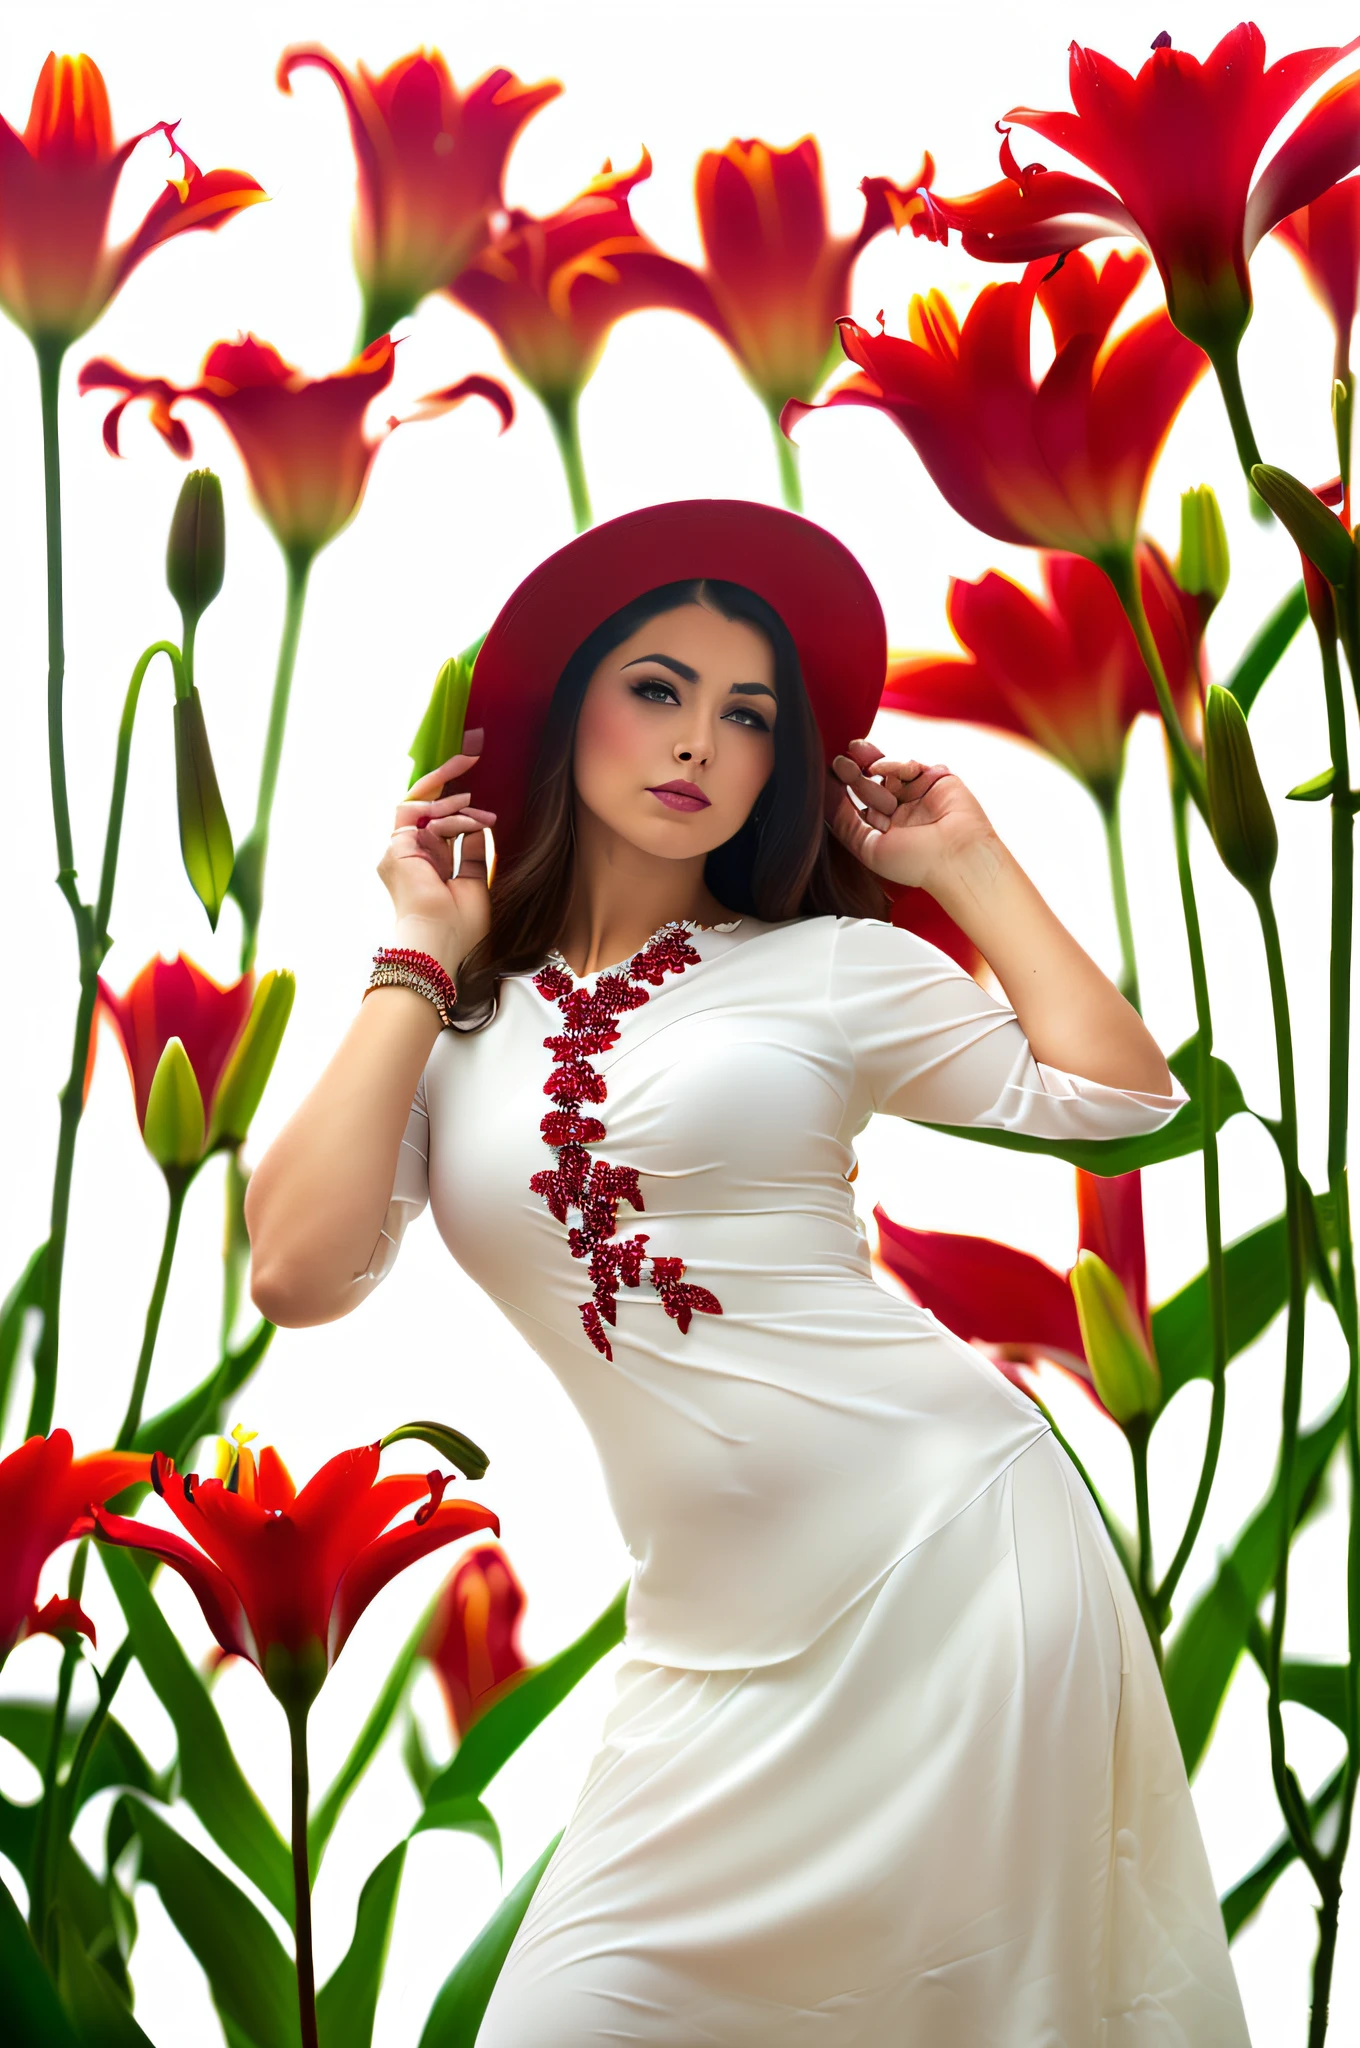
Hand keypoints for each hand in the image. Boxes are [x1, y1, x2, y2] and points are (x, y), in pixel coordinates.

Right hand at [375, 728, 495, 971]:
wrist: (440, 942)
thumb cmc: (459, 926)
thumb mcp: (474, 881)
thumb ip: (471, 852)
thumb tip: (475, 824)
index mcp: (425, 863)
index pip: (435, 818)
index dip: (453, 794)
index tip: (475, 768)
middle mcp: (407, 854)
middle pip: (421, 801)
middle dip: (446, 774)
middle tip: (473, 751)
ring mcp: (397, 851)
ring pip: (421, 806)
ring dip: (453, 802)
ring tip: (479, 811)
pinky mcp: (395, 850)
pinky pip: (422, 818)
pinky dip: (449, 818)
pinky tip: (472, 822)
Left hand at [826, 738, 994, 890]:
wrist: (957, 856)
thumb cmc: (915, 862)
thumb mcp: (868, 847)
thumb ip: (845, 823)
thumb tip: (825, 796)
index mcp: (886, 831)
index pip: (859, 805)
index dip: (842, 792)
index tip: (825, 778)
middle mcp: (901, 812)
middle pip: (870, 785)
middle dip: (853, 773)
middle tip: (838, 762)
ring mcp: (918, 794)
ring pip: (888, 772)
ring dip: (869, 760)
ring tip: (852, 751)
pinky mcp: (936, 779)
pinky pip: (909, 766)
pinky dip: (894, 764)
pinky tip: (879, 767)